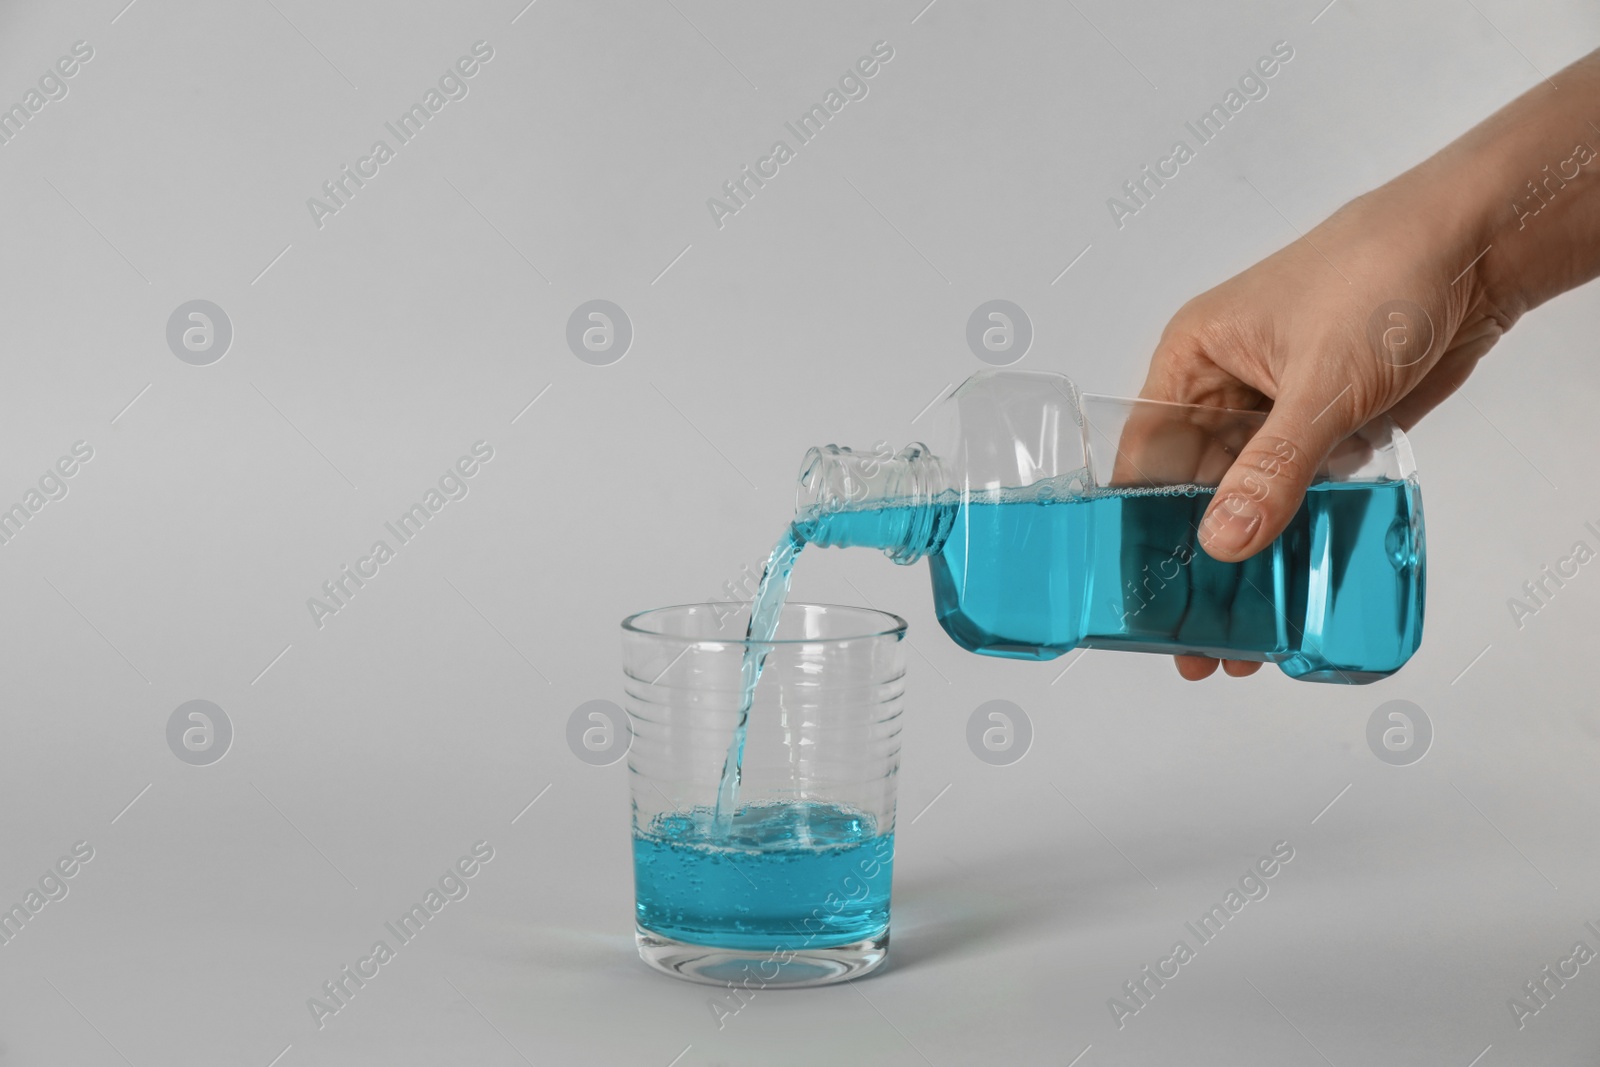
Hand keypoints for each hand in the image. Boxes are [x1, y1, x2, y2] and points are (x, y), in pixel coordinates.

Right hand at [1138, 182, 1507, 679]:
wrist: (1478, 244)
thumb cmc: (1382, 272)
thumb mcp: (1319, 382)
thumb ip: (1272, 469)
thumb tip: (1224, 541)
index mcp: (1192, 358)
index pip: (1143, 455)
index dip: (1138, 525)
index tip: (1141, 591)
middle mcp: (1224, 386)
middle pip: (1191, 488)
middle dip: (1197, 558)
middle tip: (1200, 632)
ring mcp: (1276, 408)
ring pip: (1245, 495)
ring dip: (1249, 553)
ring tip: (1249, 624)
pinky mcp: (1325, 424)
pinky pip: (1297, 489)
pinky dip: (1296, 529)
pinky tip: (1294, 579)